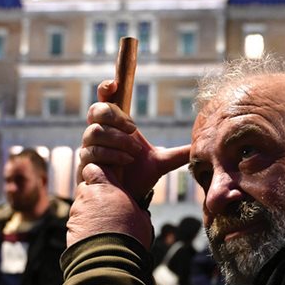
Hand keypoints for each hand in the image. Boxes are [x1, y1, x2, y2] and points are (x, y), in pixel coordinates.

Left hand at [67, 163, 153, 247]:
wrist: (111, 259)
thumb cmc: (131, 235)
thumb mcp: (142, 218)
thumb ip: (136, 207)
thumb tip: (140, 211)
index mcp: (106, 187)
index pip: (93, 168)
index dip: (97, 174)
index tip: (106, 184)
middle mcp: (88, 195)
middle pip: (85, 187)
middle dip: (92, 195)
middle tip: (106, 209)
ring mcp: (77, 211)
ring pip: (80, 206)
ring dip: (88, 213)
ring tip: (103, 228)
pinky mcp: (70, 228)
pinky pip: (76, 223)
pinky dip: (84, 227)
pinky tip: (95, 238)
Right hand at [77, 80, 189, 200]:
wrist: (127, 199)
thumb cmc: (140, 177)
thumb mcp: (161, 163)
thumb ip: (178, 153)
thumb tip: (200, 147)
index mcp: (115, 126)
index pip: (106, 100)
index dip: (106, 89)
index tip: (114, 84)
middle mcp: (98, 133)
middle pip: (96, 110)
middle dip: (115, 118)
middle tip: (133, 129)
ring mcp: (89, 147)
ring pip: (95, 132)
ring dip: (118, 141)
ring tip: (133, 154)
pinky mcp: (84, 163)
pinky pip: (93, 151)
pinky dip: (112, 155)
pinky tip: (125, 162)